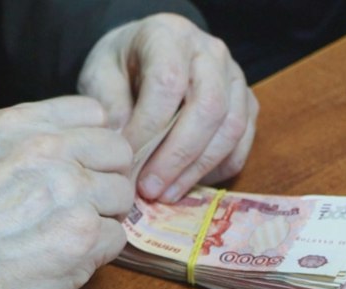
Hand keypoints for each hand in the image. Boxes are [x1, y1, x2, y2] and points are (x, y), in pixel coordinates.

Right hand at [0, 96, 133, 288]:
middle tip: (80, 204)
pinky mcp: (82, 236)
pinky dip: (98, 251)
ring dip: (103, 216)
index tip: (82, 166)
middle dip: (106, 179)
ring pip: (123, 195)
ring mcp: (71, 192)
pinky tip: (66, 257)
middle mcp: (51, 150)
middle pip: (118, 153)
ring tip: (68, 234)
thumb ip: (27, 139)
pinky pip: (117, 236)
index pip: (95, 113)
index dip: (94, 144)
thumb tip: (75, 146)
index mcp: (23, 125)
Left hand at [78, 13, 258, 202]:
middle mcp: (209, 53)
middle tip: (149, 189)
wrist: (143, 56)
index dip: (148, 128)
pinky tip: (186, 184)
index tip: (126, 161)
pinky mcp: (246, 104)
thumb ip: (109, 105)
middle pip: (208, 108)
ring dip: (197, 169)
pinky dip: (217, 170)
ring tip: (164, 194)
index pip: (168, 83)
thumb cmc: (119, 69)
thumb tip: (124, 145)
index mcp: (168, 36)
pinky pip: (242, 143)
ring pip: (231, 128)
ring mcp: (234, 78)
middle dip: (177, 156)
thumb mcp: (99, 76)